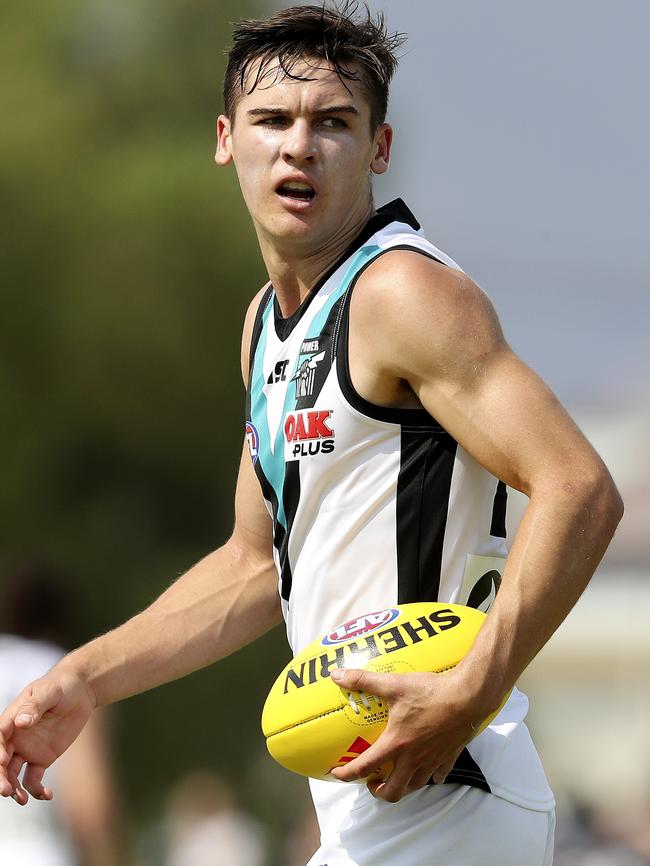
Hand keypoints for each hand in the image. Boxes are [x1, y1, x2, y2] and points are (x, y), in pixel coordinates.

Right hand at [0, 664, 95, 804]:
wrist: (80, 691)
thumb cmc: (61, 686)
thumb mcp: (49, 691)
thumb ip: (35, 706)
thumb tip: (21, 722)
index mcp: (12, 719)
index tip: (2, 761)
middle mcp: (15, 738)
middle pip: (1, 761)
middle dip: (0, 777)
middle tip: (6, 791)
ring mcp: (27, 750)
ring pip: (13, 774)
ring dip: (14, 789)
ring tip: (23, 800)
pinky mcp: (42, 759)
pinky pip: (34, 779)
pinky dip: (37, 790)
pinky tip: (47, 795)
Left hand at [329, 666, 488, 802]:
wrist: (468, 697)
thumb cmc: (430, 692)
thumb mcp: (394, 684)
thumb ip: (364, 680)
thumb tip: (337, 675)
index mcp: (397, 745)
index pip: (366, 767)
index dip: (347, 774)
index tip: (337, 774)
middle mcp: (414, 759)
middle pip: (393, 792)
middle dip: (378, 791)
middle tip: (371, 781)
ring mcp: (433, 761)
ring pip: (415, 786)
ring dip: (402, 785)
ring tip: (395, 774)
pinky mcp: (449, 757)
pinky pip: (438, 774)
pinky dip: (430, 776)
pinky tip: (427, 768)